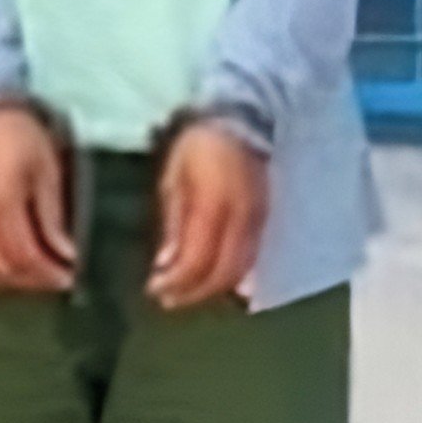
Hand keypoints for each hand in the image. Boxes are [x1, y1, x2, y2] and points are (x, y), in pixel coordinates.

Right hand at [0, 103, 76, 294]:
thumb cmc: (23, 137)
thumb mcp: (46, 171)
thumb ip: (51, 218)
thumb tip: (66, 256)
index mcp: (0, 202)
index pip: (23, 255)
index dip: (47, 273)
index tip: (70, 277)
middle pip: (2, 266)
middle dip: (33, 281)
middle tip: (59, 282)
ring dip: (9, 282)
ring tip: (35, 281)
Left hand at [149, 119, 268, 312]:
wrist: (242, 122)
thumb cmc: (196, 148)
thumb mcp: (173, 178)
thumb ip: (173, 222)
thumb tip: (164, 265)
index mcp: (213, 202)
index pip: (197, 258)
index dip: (177, 282)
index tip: (155, 290)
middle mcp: (241, 216)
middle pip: (223, 272)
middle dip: (194, 293)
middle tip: (169, 300)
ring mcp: (259, 220)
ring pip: (240, 271)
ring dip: (213, 289)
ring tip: (187, 294)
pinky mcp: (266, 222)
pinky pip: (251, 260)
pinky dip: (230, 277)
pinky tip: (211, 281)